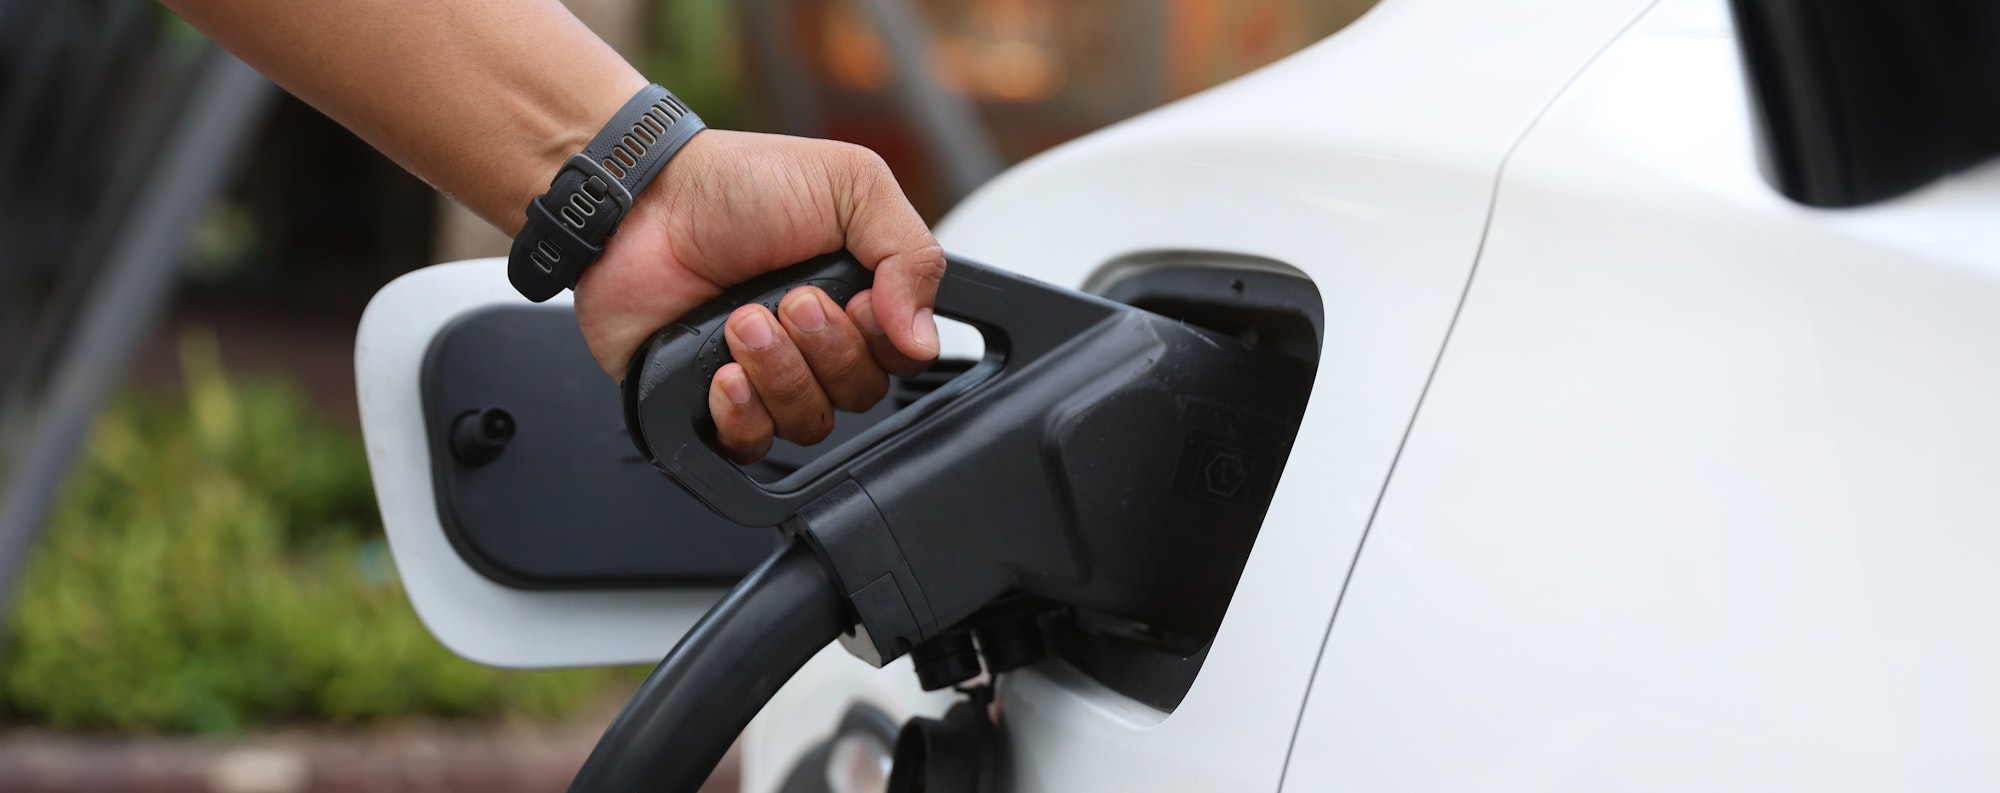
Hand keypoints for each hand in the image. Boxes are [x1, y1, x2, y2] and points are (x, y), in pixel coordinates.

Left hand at [573, 130, 942, 463]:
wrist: (642, 199)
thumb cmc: (738, 184)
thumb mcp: (852, 185)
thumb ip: (910, 253)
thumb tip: (923, 338)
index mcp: (856, 295)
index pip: (900, 358)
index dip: (883, 340)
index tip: (852, 299)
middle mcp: (816, 343)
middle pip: (859, 395)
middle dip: (824, 350)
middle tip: (787, 300)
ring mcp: (764, 376)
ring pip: (809, 423)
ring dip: (780, 374)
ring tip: (742, 323)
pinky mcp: (711, 403)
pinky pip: (750, 447)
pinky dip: (742, 416)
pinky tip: (723, 375)